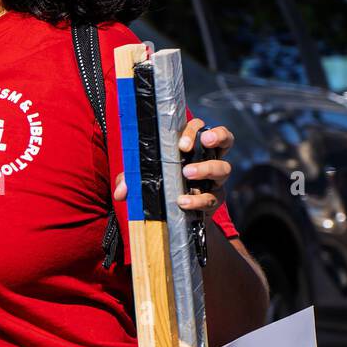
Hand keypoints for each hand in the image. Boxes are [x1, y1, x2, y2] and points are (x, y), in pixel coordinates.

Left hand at [113, 121, 234, 215]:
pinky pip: (212, 197)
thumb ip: (130, 181)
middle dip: (217, 136)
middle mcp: (208, 159)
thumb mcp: (143, 180)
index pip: (201, 128)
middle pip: (226, 139)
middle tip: (204, 142)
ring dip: (206, 168)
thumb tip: (121, 192)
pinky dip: (198, 199)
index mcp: (192, 147)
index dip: (195, 130)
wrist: (174, 219)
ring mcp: (214, 179)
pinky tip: (184, 201)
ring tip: (187, 173)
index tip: (182, 144)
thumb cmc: (160, 188)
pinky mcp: (214, 199)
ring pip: (224, 168)